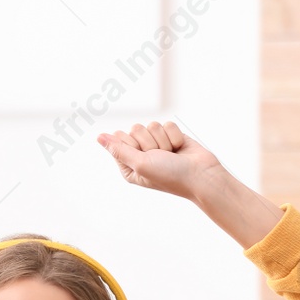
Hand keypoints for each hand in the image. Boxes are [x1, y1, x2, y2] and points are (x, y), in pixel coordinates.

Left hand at [97, 121, 223, 199]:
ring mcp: (157, 144)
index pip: (118, 138)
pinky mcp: (171, 136)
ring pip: (152, 125)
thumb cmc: (169, 175)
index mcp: (128, 164)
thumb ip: (118, 149)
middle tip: (160, 157)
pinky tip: (179, 149)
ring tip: (171, 155)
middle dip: (150, 142)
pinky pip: (168, 124)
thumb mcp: (139, 164)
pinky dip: (175, 136)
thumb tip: (99, 137)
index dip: (132, 144)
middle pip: (135, 129)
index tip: (143, 156)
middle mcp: (140, 154)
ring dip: (163, 140)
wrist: (201, 175)